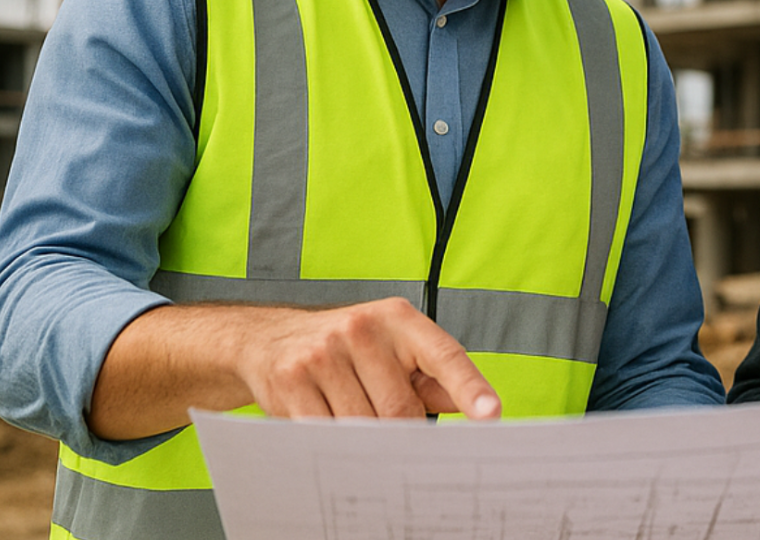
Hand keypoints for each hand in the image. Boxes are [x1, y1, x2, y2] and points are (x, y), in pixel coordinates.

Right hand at [234, 297, 500, 420]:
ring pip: (364, 426)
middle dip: (401, 428)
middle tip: (390, 426)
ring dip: (364, 435)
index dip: (470, 387)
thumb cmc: (346, 349)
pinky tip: (328, 421)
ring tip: (351, 414)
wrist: (269, 338)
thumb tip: (470, 405)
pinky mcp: (293, 379)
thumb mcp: (393, 349)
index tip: (490, 414)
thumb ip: (431, 377)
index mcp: (399, 319)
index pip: (445, 355)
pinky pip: (327, 432)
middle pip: (401, 409)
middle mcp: (362, 329)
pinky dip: (334, 440)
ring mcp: (324, 353)